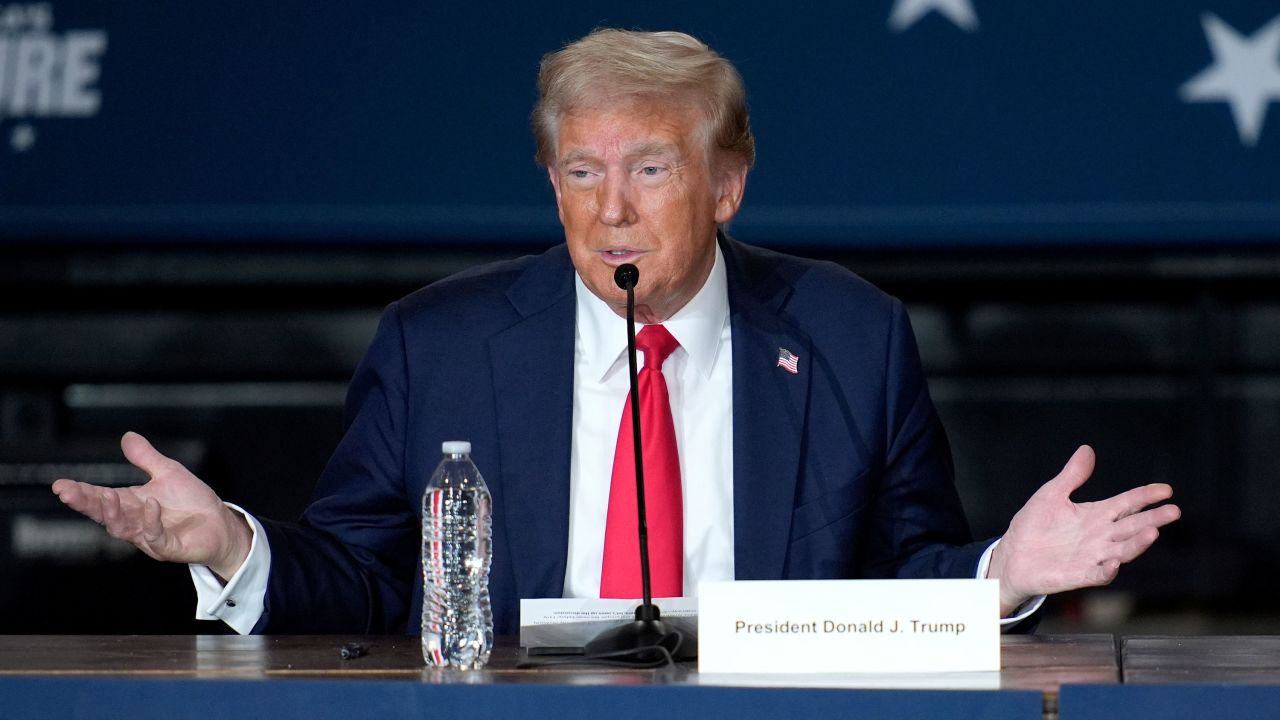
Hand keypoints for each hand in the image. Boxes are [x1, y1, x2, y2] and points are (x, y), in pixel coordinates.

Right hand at [50, 431, 252, 579]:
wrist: (221, 524)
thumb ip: (146, 458)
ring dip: (113, 513)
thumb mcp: (169, 473)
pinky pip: (155, 537)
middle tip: (68, 493)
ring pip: (123, 529)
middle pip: (104, 515)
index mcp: (132, 504)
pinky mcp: (168, 548)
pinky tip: (150, 505)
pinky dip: (150, 522)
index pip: (100, 498)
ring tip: (107, 496)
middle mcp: (135, 522)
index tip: (60, 485)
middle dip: (86, 504)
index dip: (80, 493)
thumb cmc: (192, 502)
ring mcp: (149, 537)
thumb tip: (127, 436)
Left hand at [987, 445, 1180, 615]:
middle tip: (1173, 511)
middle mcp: (1100, 536)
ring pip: (1122, 550)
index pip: (1126, 503)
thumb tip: (1087, 449)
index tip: (1166, 490)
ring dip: (1138, 543)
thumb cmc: (1033, 526)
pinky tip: (1115, 562)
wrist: (1013, 556)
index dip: (1145, 496)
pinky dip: (1108, 570)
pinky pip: (1098, 574)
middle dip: (1152, 519)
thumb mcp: (1051, 495)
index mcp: (1096, 515)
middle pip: (1132, 526)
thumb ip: (1072, 476)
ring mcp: (1093, 557)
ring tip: (1153, 532)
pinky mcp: (1079, 574)